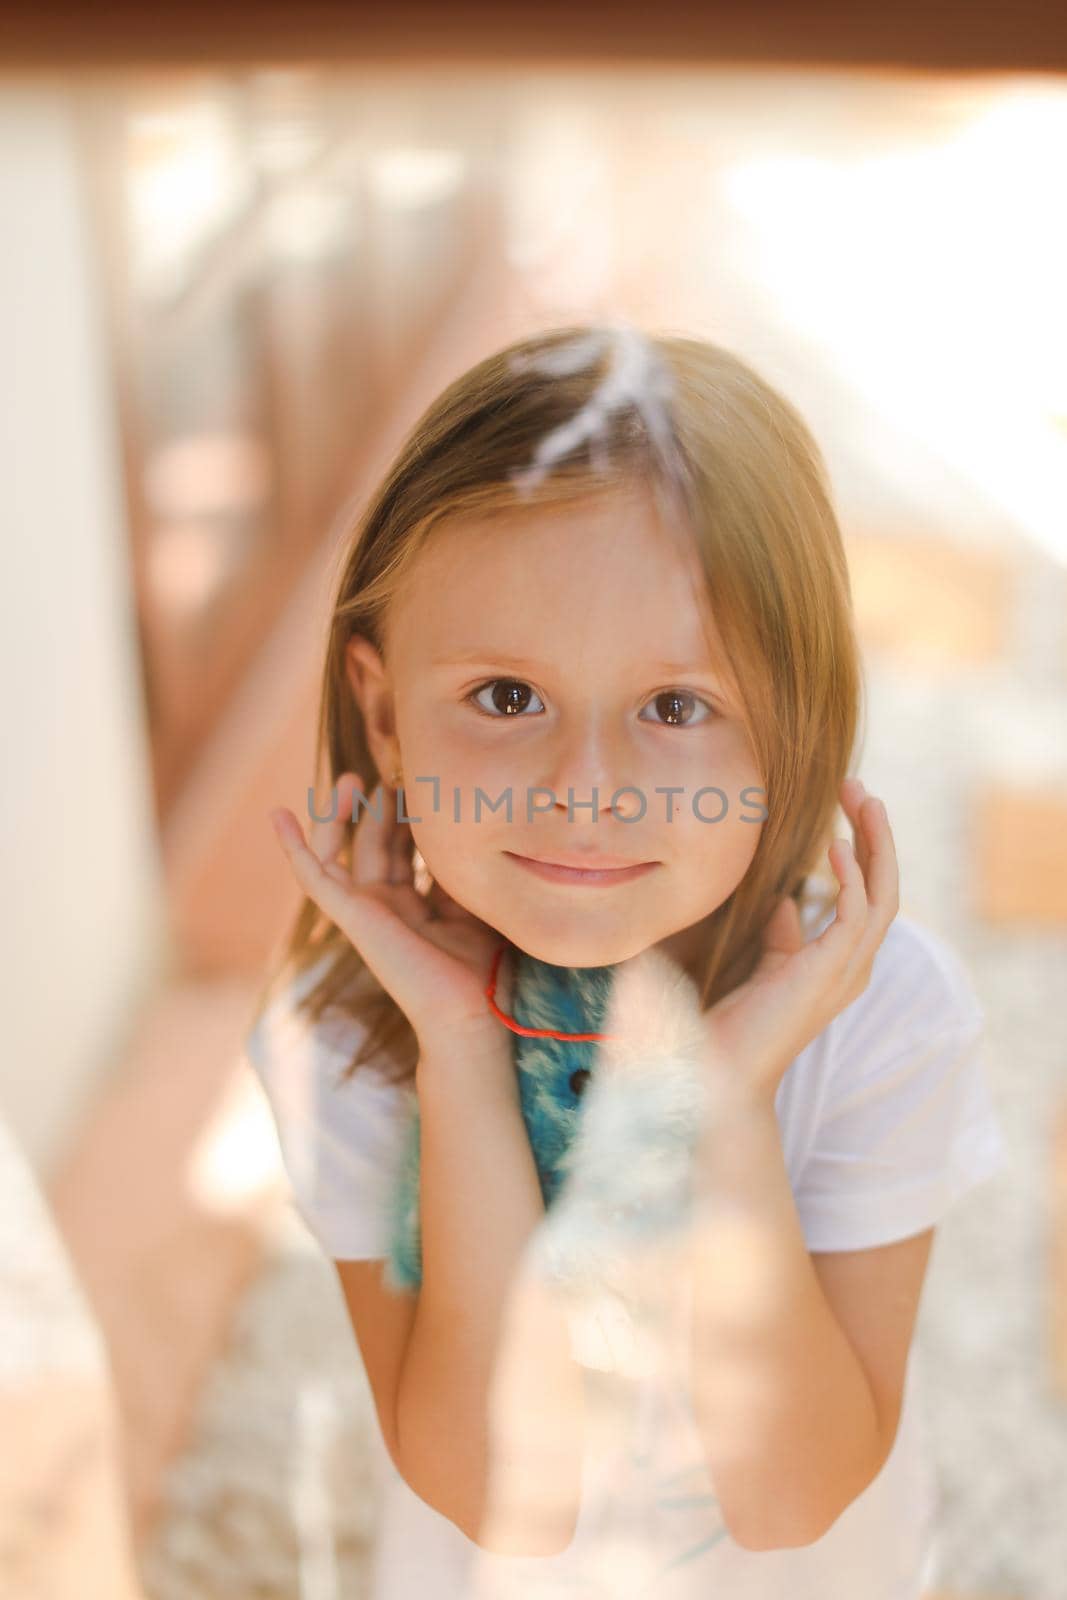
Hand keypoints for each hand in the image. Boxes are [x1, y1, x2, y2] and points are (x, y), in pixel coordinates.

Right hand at [269, 773, 513, 1058]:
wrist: (468, 1013)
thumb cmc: (479, 969)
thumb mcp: (474, 903)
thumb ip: (457, 869)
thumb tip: (461, 825)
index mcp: (413, 906)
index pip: (403, 850)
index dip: (407, 816)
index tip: (421, 782)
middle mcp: (385, 906)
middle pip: (373, 843)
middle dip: (379, 806)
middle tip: (392, 772)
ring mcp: (364, 911)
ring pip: (342, 851)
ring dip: (342, 814)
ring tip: (351, 779)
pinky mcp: (351, 915)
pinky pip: (315, 876)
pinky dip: (295, 846)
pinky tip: (278, 816)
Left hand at [701, 778, 899, 1109]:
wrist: (723, 1070)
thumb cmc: (739, 1024)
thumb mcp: (766, 966)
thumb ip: (781, 937)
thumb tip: (786, 902)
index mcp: (839, 961)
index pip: (869, 893)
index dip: (865, 848)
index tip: (846, 805)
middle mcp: (852, 964)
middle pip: (884, 885)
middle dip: (877, 833)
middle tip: (859, 786)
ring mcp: (846, 970)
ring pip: (882, 894)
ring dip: (875, 843)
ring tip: (862, 799)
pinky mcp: (830, 972)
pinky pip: (856, 915)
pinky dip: (852, 877)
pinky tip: (836, 845)